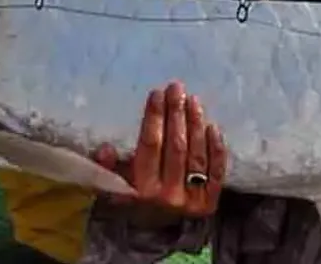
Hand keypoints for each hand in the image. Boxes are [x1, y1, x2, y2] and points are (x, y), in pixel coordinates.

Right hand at [93, 81, 226, 226]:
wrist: (154, 232)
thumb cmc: (131, 200)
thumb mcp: (113, 187)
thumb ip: (106, 168)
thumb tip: (104, 149)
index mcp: (142, 189)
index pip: (150, 146)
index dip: (154, 117)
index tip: (157, 93)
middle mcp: (167, 195)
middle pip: (175, 146)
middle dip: (176, 113)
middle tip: (176, 88)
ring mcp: (190, 199)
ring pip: (196, 155)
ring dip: (196, 124)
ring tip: (193, 100)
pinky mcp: (209, 202)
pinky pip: (216, 172)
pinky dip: (216, 148)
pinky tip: (212, 126)